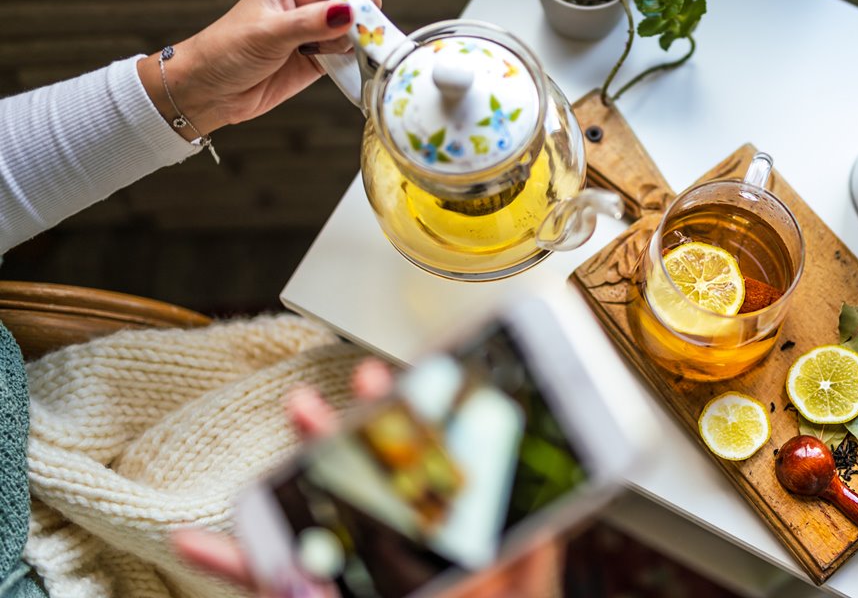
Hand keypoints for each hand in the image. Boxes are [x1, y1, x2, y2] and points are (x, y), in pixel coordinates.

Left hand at [137, 0, 379, 138]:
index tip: (356, 19)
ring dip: (357, 44)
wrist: (208, 90)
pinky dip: (354, 62)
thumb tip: (350, 11)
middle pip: (362, 0)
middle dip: (362, 21)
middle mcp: (313, 1)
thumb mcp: (267, 33)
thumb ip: (311, 23)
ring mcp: (320, 31)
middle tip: (343, 41)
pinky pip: (353, 55)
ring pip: (362, 30)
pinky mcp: (323, 58)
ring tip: (327, 56)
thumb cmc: (224, 51)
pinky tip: (335, 68)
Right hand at [172, 359, 562, 597]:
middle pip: (370, 488)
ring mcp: (350, 581)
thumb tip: (552, 499)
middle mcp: (396, 558)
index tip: (403, 385)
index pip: (431, 478)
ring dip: (292, 474)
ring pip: (316, 522)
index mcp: (448, 550)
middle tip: (338, 395)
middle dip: (350, 434)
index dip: (417, 429)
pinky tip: (199, 543)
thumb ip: (531, 554)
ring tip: (289, 423)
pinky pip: (268, 585)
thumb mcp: (520, 592)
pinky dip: (231, 564)